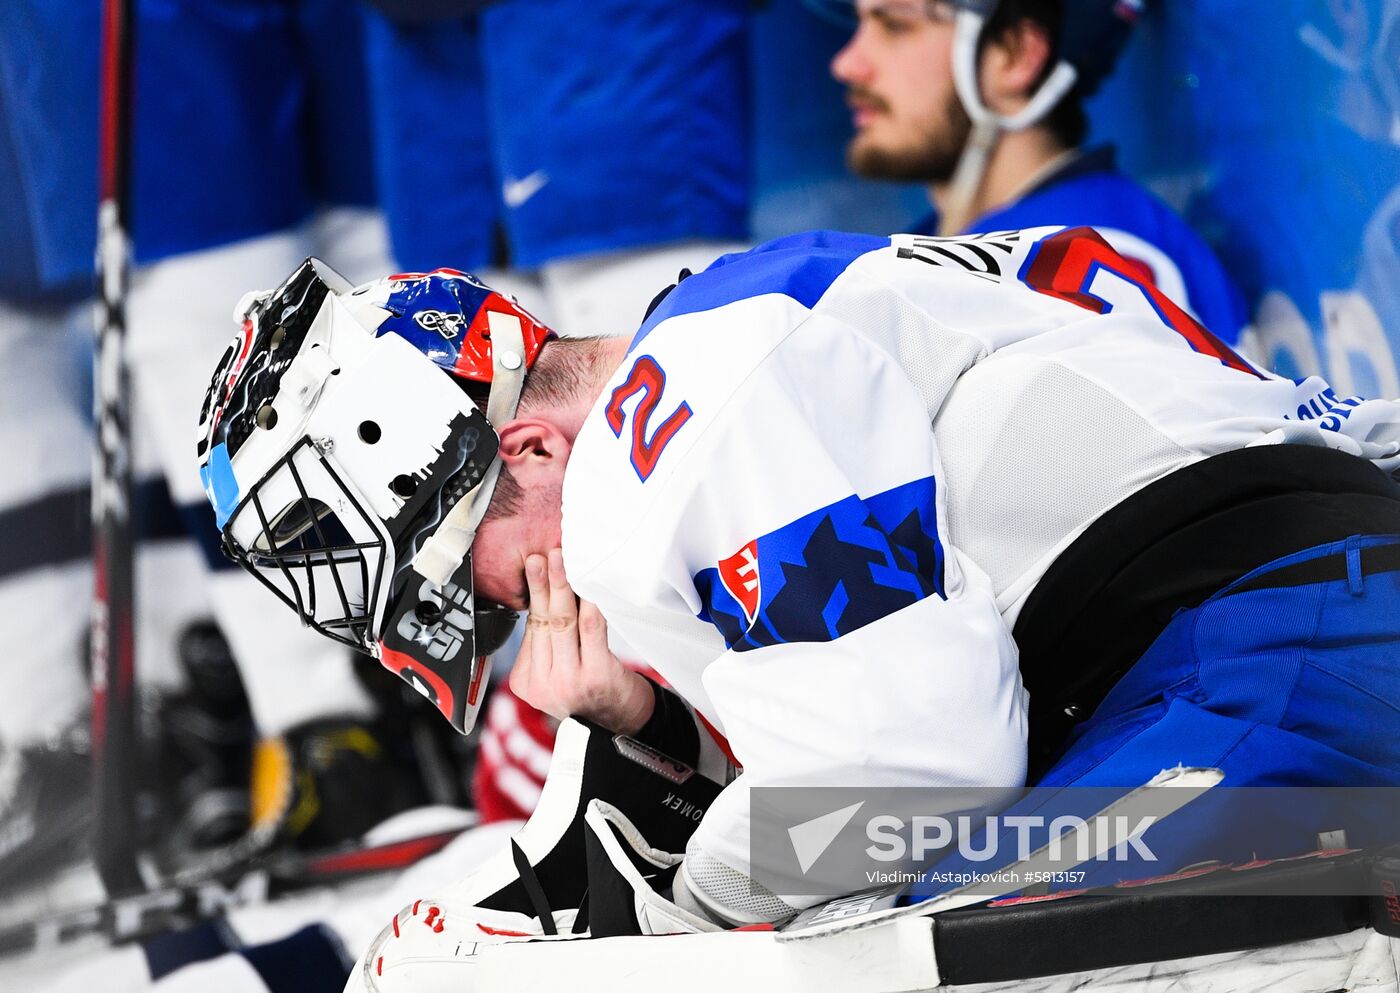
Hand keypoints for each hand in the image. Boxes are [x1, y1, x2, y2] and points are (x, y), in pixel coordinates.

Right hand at [508, 549, 654, 734]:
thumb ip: (548, 643)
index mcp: (526, 683)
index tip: (535, 564)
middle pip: (543, 621)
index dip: (535, 594)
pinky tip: (591, 585)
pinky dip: (590, 603)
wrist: (624, 727)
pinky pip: (591, 629)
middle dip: (543, 583)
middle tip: (542, 555)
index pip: (530, 628)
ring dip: (562, 586)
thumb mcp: (558, 673)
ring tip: (562, 559)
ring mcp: (568, 683)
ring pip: (562, 621)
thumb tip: (546, 590)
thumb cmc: (592, 692)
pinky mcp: (595, 677)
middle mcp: (543, 686)